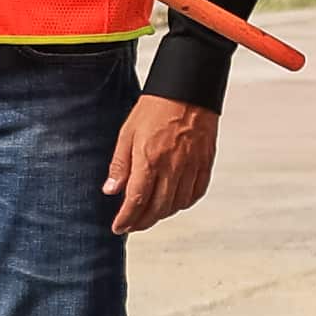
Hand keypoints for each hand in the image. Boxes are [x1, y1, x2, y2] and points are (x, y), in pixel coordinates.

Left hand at [103, 94, 218, 233]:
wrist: (189, 89)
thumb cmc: (156, 106)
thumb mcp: (128, 132)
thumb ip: (120, 164)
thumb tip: (110, 190)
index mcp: (149, 159)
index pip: (136, 200)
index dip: (126, 219)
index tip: (118, 227)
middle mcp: (172, 167)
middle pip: (156, 208)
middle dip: (141, 222)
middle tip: (131, 225)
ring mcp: (191, 167)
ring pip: (176, 205)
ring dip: (161, 215)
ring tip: (150, 215)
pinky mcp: (205, 163)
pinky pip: (195, 194)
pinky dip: (183, 204)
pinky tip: (174, 202)